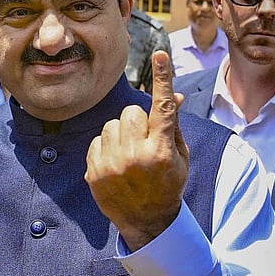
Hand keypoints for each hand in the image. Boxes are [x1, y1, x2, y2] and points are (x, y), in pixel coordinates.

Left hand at [84, 51, 189, 250]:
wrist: (147, 221)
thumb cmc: (167, 183)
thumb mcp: (179, 157)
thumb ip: (172, 126)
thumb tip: (174, 95)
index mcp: (162, 151)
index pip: (162, 108)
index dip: (163, 78)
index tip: (160, 54)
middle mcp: (136, 156)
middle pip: (131, 112)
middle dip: (137, 121)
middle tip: (144, 140)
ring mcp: (112, 165)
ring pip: (111, 124)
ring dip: (120, 133)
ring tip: (129, 153)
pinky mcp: (95, 172)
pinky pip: (97, 140)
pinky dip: (106, 146)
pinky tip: (115, 163)